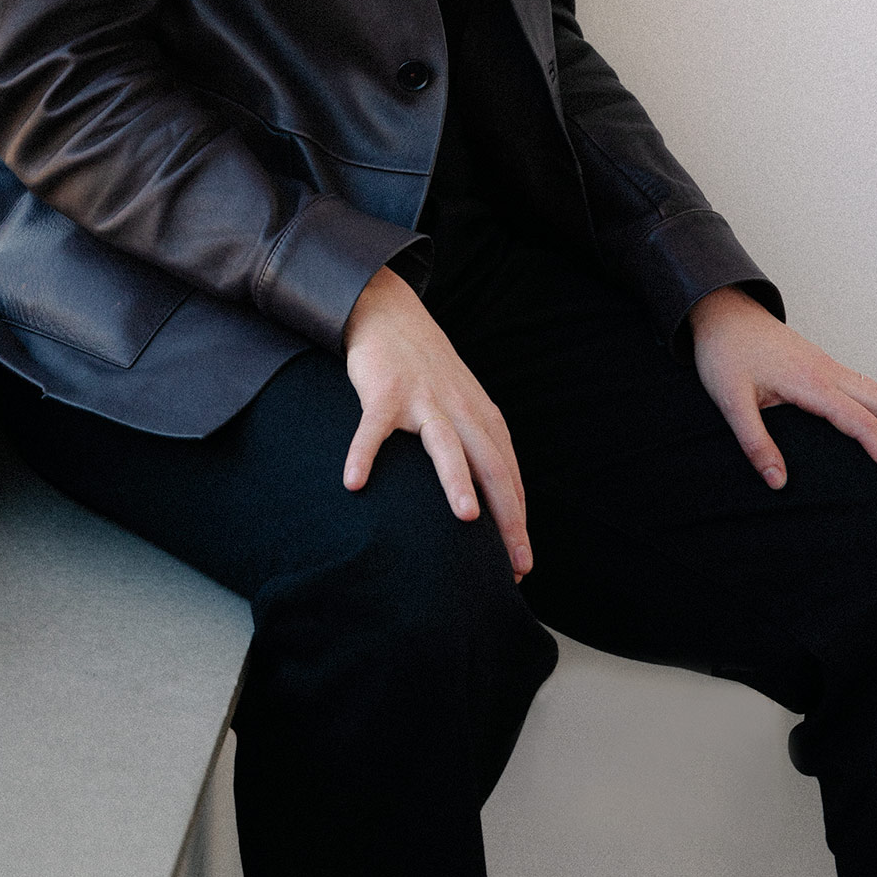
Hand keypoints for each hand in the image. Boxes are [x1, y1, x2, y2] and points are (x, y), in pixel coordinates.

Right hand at [342, 265, 532, 580]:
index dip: (517, 518)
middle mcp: (459, 409)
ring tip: (466, 516)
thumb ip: (476, 446)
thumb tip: (489, 505)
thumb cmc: (428, 372)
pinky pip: (374, 427)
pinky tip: (354, 483)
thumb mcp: (463, 405)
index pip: (507, 473)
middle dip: (506, 514)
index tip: (522, 562)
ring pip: (444, 443)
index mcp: (482, 416)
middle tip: (514, 559)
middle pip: (490, 464)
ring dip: (456, 479)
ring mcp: (423, 399)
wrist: (392, 313)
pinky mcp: (385, 391)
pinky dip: (364, 453)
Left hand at [689, 286, 876, 494]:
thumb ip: (754, 442)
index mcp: (811, 382)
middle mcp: (829, 372)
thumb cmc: (723, 353)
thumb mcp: (729, 399)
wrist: (721, 310)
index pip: (862, 424)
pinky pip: (868, 390)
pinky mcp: (824, 368)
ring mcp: (830, 368)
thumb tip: (779, 484)